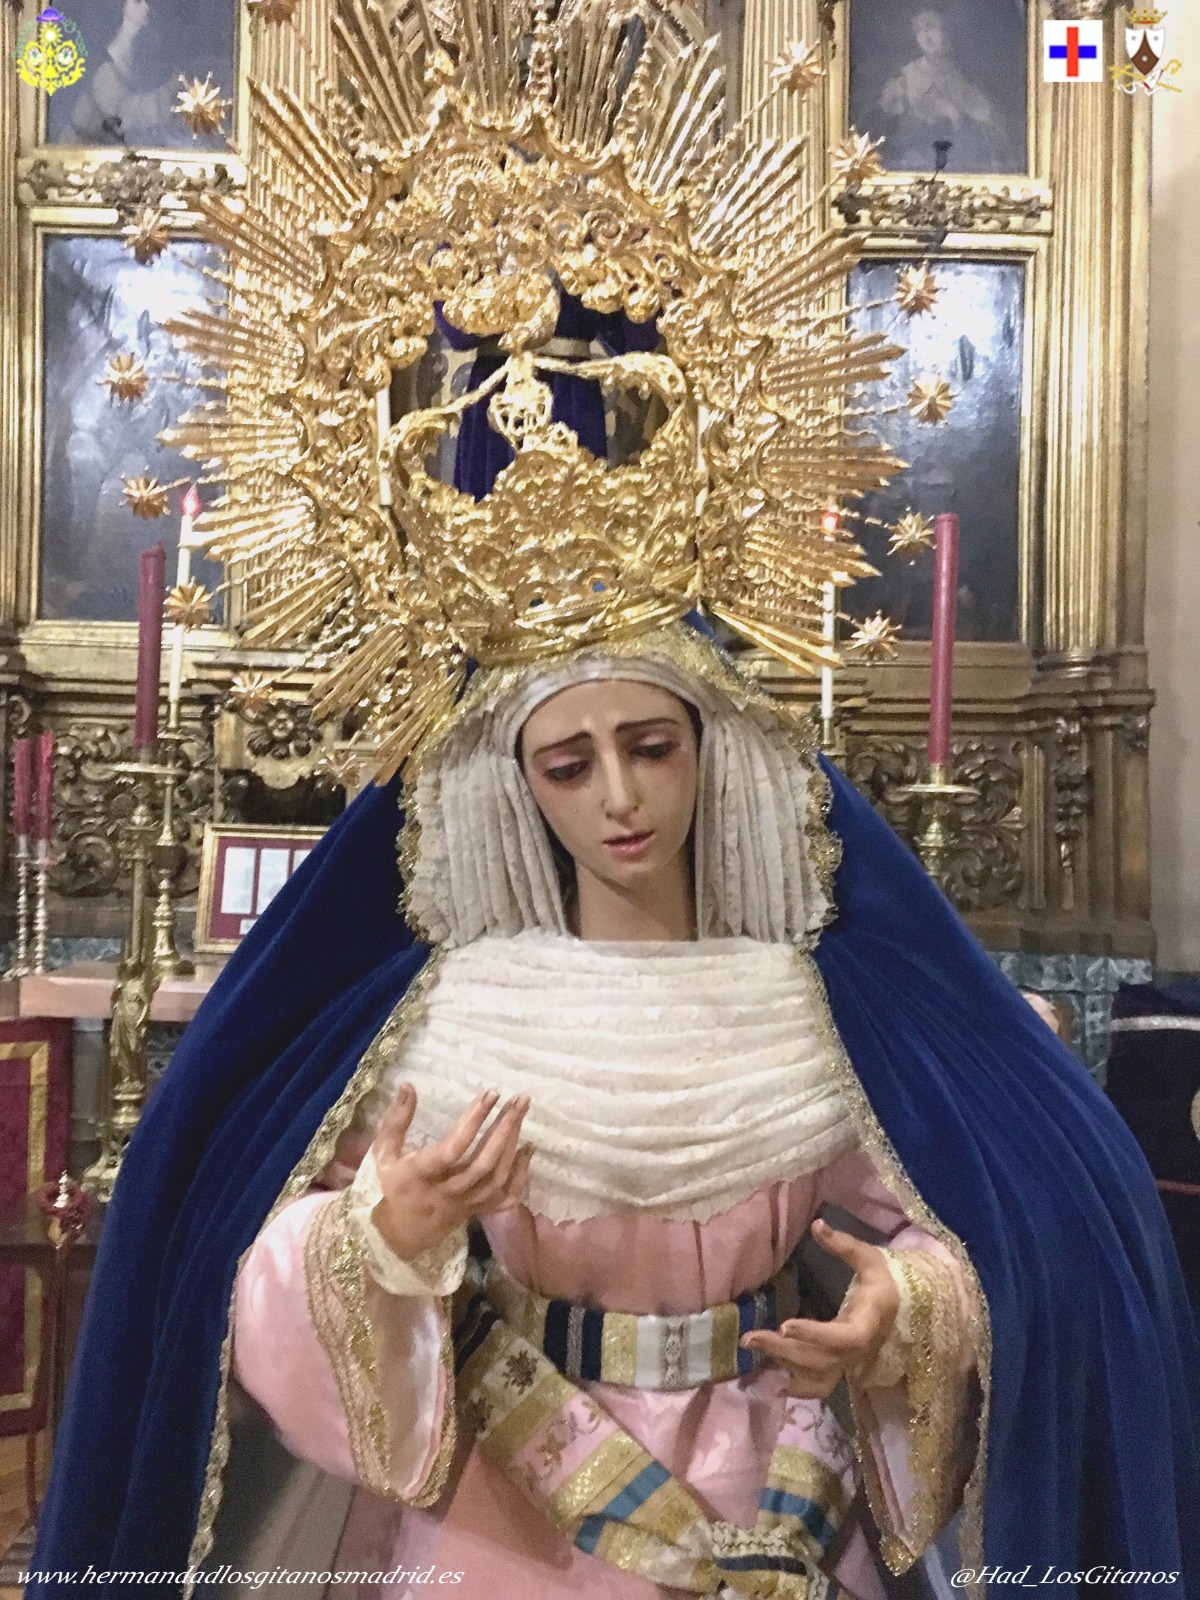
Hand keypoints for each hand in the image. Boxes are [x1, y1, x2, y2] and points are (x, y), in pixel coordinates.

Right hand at [371, 1086, 532, 1261]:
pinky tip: (528, 1150)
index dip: (473, 1121)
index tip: (491, 1094)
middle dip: (504, 1128)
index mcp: (420, 1175)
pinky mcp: (475, 1213)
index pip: (453, 1148)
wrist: (394, 1237)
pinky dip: (521, 1175)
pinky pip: (504, 1198)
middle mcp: (446, 1191)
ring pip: (496, 1178)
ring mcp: (464, 1205)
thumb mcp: (382, 1154)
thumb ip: (396, 1121)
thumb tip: (408, 1086)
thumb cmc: (388, 1188)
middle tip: (520, 1099)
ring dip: (513, 1145)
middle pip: (483, 1162)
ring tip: (522, 1113)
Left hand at [740, 1218, 899, 1398]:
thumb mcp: (871, 1259)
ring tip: (753, 1347)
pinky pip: (821, 1385)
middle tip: (750, 1337)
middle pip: (822, 1360)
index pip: (844, 1337)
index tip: (786, 1325)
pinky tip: (773, 1382)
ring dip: (784, 1365)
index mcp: (869, 1322)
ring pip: (818, 1376)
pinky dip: (798, 1387)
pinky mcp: (843, 1367)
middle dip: (785, 1350)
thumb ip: (844, 1245)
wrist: (907, 1311)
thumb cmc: (887, 1281)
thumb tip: (817, 1224)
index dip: (816, 1334)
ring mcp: (851, 1363)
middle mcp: (859, 1350)